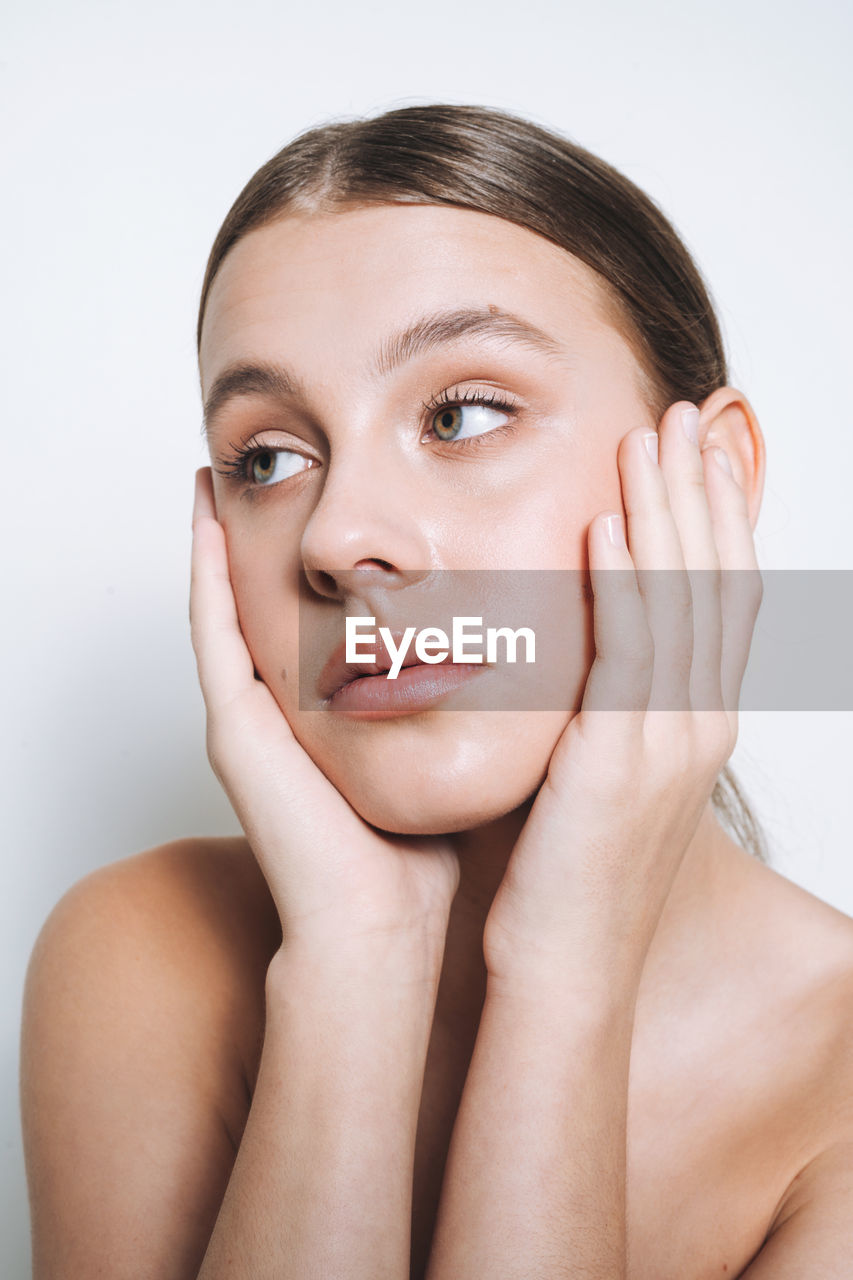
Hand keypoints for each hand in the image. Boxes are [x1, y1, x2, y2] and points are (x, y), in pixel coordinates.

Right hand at [190, 467, 458, 957]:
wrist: (384, 927)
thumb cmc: (423, 851)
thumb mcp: (451, 750)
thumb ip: (467, 697)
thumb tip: (528, 640)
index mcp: (326, 711)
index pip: (314, 611)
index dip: (313, 553)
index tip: (330, 487)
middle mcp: (279, 706)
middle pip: (262, 598)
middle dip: (260, 529)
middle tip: (266, 455)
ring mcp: (247, 717)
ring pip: (223, 601)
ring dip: (217, 533)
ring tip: (218, 468)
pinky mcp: (231, 730)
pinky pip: (210, 633)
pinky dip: (202, 570)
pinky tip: (206, 514)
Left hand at [482, 401, 762, 988]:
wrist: (564, 968)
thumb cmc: (564, 871)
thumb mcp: (594, 769)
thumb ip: (598, 701)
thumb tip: (574, 643)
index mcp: (696, 722)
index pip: (722, 598)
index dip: (716, 518)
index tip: (698, 452)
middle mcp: (701, 723)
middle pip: (717, 581)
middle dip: (702, 491)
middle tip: (686, 414)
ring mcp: (671, 742)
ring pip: (681, 602)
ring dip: (666, 512)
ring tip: (650, 438)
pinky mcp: (622, 761)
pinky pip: (631, 654)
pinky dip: (626, 583)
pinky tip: (609, 524)